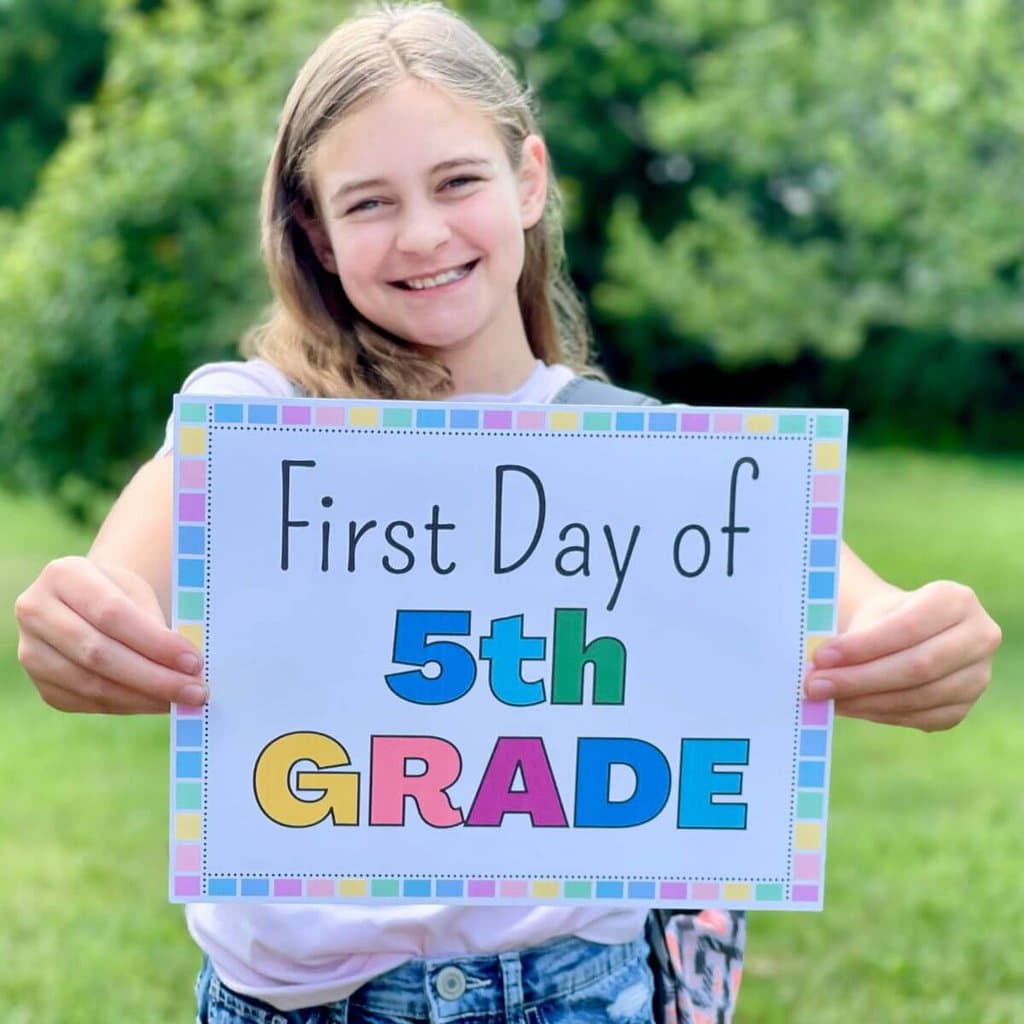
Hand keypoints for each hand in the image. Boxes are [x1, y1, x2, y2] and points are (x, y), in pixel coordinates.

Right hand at [15, 556, 207, 713]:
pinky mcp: (41, 683)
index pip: (112, 614)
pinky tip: (158, 702)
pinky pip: (88, 701)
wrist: (85, 605)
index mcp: (63, 575)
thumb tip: (186, 668)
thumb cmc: (120, 595)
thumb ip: (155, 623)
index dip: (154, 642)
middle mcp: (36, 611)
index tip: (193, 661)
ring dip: (144, 697)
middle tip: (196, 691)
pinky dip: (129, 705)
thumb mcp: (137, 592)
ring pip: (92, 684)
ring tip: (183, 700)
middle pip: (99, 653)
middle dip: (154, 677)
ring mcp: (31, 651)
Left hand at [804, 580, 1000, 731]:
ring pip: (918, 696)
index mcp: (956, 600)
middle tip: (815, 685)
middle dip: (859, 679)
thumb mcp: (869, 613)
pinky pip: (921, 717)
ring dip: (865, 700)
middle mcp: (979, 636)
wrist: (904, 631)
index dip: (863, 646)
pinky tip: (849, 706)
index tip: (820, 657)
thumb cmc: (881, 617)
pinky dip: (879, 714)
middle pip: (917, 666)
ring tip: (826, 697)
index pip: (908, 627)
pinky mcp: (964, 706)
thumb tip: (815, 670)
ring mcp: (978, 675)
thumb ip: (849, 637)